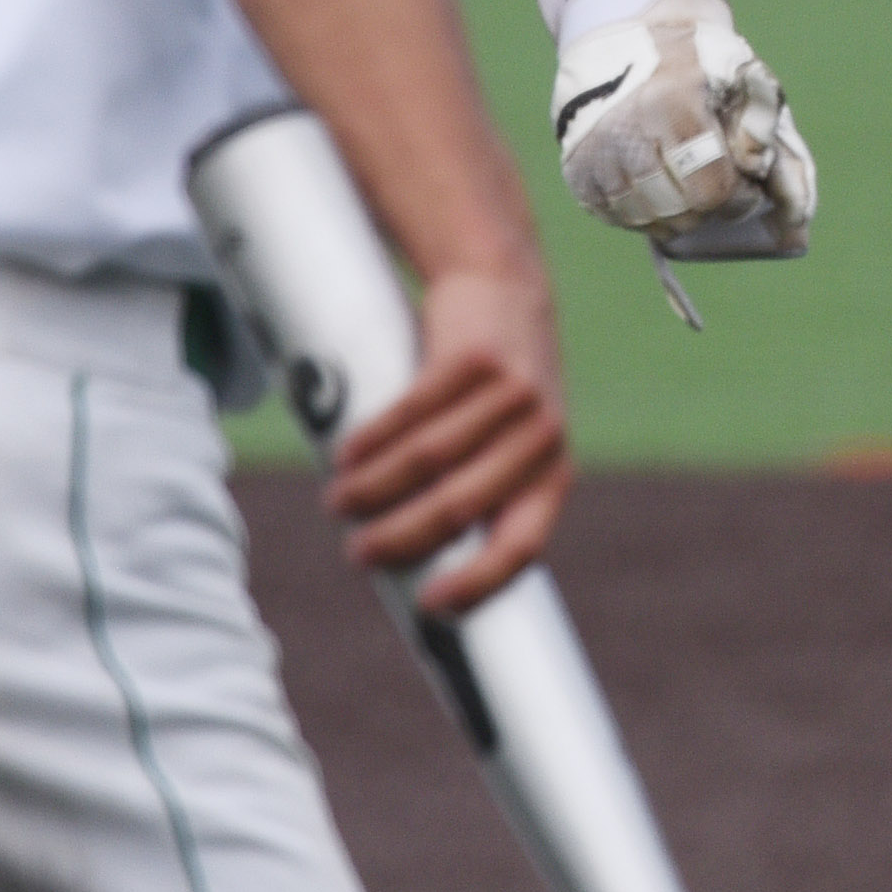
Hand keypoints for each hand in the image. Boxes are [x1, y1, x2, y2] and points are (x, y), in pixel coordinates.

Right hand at [324, 263, 569, 615]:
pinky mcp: (473, 356)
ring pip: (427, 458)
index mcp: (553, 475)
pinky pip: (411, 409)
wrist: (502, 287)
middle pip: (458, 504)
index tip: (431, 605)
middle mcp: (540, 437)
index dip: (478, 582)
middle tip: (358, 553)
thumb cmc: (495, 389)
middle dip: (400, 537)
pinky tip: (346, 455)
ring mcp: (510, 394)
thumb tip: (416, 561)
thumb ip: (482, 493)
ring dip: (373, 488)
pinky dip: (371, 439)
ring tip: (339, 502)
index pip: (521, 545)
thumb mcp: (511, 444)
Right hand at [549, 0, 814, 256]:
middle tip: (716, 184)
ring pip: (647, 220)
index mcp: (673, 106)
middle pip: (681, 213)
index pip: (713, 191)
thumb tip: (760, 176)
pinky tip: (656, 189)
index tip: (746, 184)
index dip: (739, 198)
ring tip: (687, 188)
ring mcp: (596, 153)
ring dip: (676, 215)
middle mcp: (627, 133)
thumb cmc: (692, 57)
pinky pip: (614, 216)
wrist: (624, 31)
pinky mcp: (577, 167)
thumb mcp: (738, 74)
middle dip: (709, 208)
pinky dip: (641, 213)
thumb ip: (760, 126)